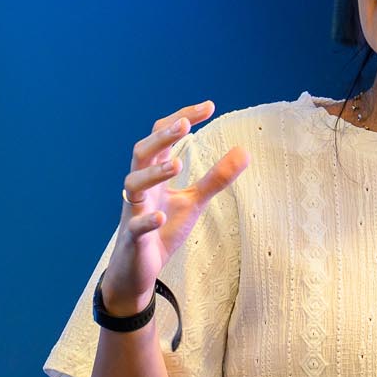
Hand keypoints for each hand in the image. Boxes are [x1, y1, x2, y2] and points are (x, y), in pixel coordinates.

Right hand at [101, 102, 247, 311]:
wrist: (139, 269)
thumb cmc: (162, 230)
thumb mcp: (194, 201)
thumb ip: (216, 178)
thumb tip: (244, 151)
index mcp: (153, 175)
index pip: (162, 137)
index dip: (182, 118)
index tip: (208, 106)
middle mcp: (140, 188)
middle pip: (141, 152)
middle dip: (162, 137)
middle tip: (186, 125)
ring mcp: (134, 211)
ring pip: (132, 184)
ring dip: (153, 173)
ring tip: (176, 164)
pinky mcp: (133, 238)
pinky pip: (135, 226)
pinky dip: (147, 220)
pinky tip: (162, 217)